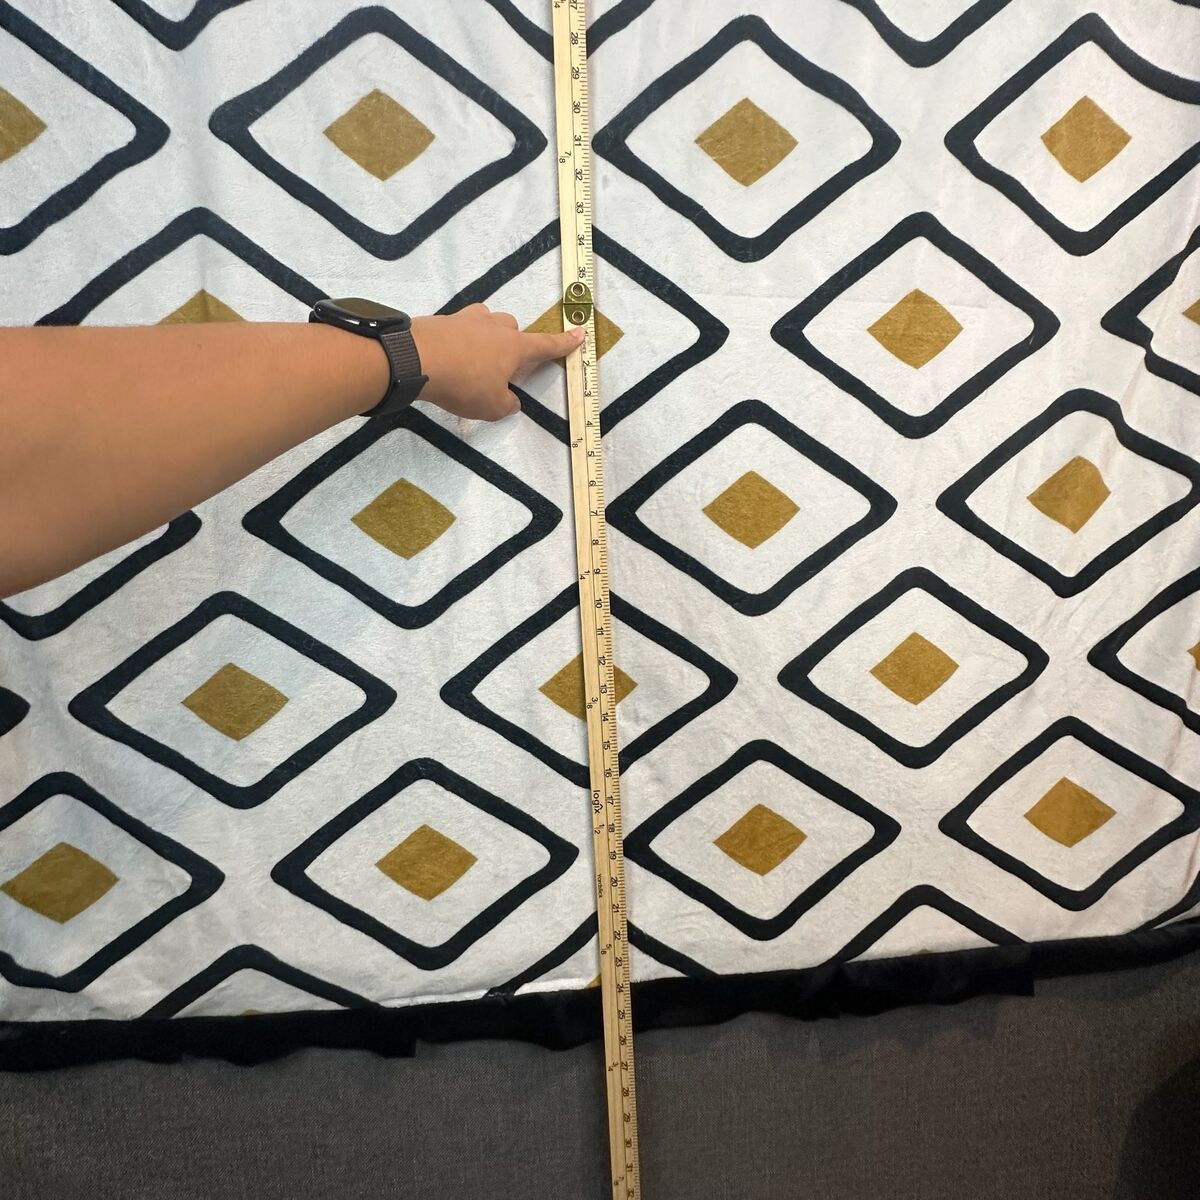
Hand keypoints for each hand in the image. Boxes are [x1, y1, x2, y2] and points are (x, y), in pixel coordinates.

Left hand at [411, 303, 584, 420]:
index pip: (546, 345)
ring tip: (473, 359)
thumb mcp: (491, 407)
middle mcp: (496, 327)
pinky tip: (450, 356)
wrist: (416, 359)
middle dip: (512, 344)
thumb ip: (506, 404)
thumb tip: (510, 400)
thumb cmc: (464, 383)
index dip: (564, 343)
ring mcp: (469, 318)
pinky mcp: (444, 320)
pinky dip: (460, 340)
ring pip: (487, 322)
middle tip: (500, 367)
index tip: (580, 332)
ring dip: (486, 337)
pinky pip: (461, 327)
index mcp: (515, 347)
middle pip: (513, 329)